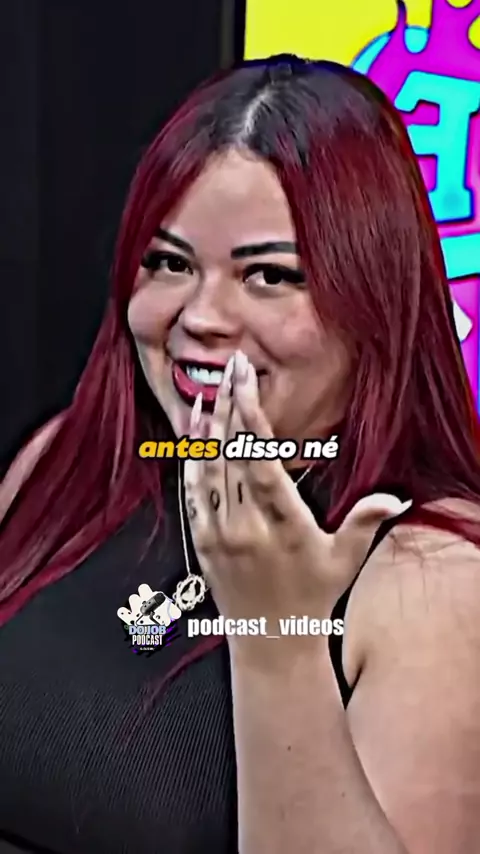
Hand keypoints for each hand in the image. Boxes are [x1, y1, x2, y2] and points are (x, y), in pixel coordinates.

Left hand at [184, 351, 410, 638]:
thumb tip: (395, 499)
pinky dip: (192, 459)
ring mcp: (220, 533)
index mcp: (283, 523)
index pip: (261, 459)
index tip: (246, 381)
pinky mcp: (202, 541)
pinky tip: (194, 434)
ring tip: (212, 387)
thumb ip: (364, 523)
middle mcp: (246, 525)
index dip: (251, 415)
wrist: (270, 642)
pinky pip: (194, 492)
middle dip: (232, 404)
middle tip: (231, 367)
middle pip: (233, 453)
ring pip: (209, 467)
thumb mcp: (343, 559)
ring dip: (209, 425)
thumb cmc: (311, 597)